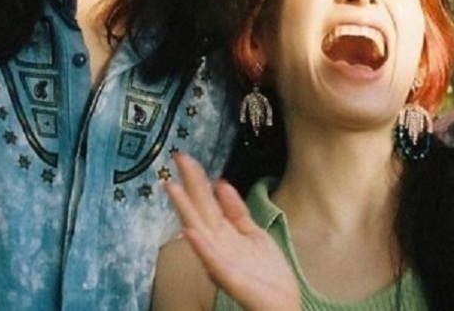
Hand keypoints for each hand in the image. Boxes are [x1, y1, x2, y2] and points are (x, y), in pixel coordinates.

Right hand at [164, 153, 300, 310]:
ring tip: (172, 187)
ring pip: (200, 230)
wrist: (282, 304)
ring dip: (185, 209)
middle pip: (201, 209)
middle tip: (177, 158)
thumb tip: (220, 183)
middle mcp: (218, 244)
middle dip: (189, 184)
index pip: (207, 201)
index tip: (185, 156)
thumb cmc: (266, 273)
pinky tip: (190, 232)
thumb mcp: (254, 233)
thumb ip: (236, 211)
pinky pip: (213, 261)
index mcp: (225, 233)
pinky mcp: (230, 278)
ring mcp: (221, 260)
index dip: (197, 179)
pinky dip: (201, 247)